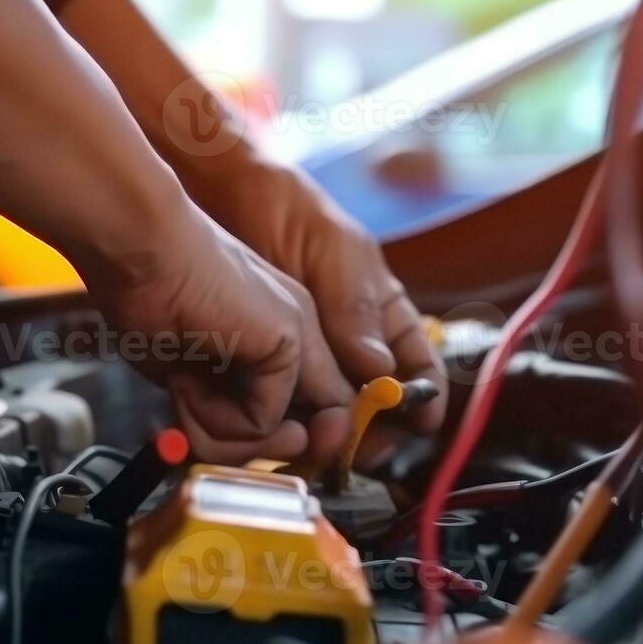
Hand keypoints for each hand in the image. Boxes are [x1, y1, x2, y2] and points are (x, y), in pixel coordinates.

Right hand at [92, 214, 354, 464]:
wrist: (139, 248)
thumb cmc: (149, 296)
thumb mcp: (193, 373)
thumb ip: (227, 411)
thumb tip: (249, 448)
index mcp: (283, 335)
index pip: (310, 414)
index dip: (274, 445)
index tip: (222, 443)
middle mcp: (303, 335)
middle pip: (314, 433)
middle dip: (258, 452)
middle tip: (202, 431)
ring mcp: (303, 336)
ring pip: (289, 436)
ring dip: (224, 435)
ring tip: (185, 396)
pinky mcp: (289, 341)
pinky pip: (261, 421)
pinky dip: (216, 418)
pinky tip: (186, 383)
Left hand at [193, 159, 446, 444]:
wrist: (219, 197)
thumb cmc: (287, 210)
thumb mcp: (335, 251)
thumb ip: (357, 309)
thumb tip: (382, 371)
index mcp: (381, 317)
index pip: (417, 370)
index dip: (423, 401)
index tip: (418, 424)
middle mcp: (349, 347)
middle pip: (374, 408)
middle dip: (370, 433)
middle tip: (354, 446)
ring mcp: (306, 361)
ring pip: (329, 417)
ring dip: (326, 437)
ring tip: (314, 444)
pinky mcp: (262, 370)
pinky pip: (281, 411)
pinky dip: (284, 428)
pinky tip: (278, 433)